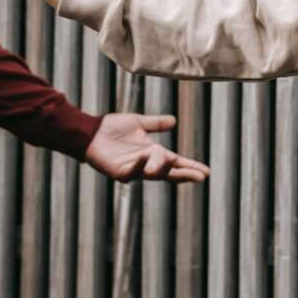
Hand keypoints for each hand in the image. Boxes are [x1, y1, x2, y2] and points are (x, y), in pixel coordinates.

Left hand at [84, 113, 210, 183]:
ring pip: (154, 174)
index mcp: (154, 154)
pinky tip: (147, 156)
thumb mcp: (139, 123)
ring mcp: (134, 170)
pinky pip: (133, 171)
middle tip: (200, 177)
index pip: (177, 163)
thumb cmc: (112, 128)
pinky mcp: (120, 172)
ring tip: (174, 161)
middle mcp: (147, 164)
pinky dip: (141, 165)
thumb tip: (174, 121)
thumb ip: (156, 123)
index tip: (206, 172)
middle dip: (185, 175)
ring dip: (164, 169)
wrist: (91, 131)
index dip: (191, 167)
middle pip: (170, 173)